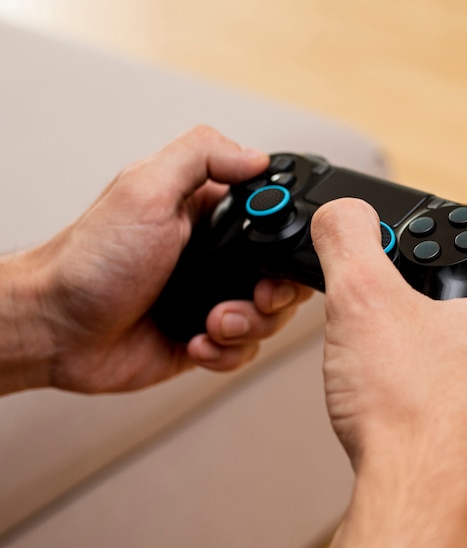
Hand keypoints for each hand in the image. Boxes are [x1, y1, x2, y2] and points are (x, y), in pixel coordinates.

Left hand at [1, 126, 311, 393]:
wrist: (59, 330)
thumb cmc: (91, 261)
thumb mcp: (145, 191)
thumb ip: (201, 157)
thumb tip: (256, 155)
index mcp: (208, 216)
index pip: (272, 221)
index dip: (287, 241)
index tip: (276, 261)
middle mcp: (216, 257)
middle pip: (281, 276)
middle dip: (272, 295)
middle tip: (252, 298)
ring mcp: (212, 298)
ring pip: (268, 318)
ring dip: (245, 326)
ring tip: (211, 323)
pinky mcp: (206, 336)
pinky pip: (243, 350)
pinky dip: (225, 352)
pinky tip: (196, 342)